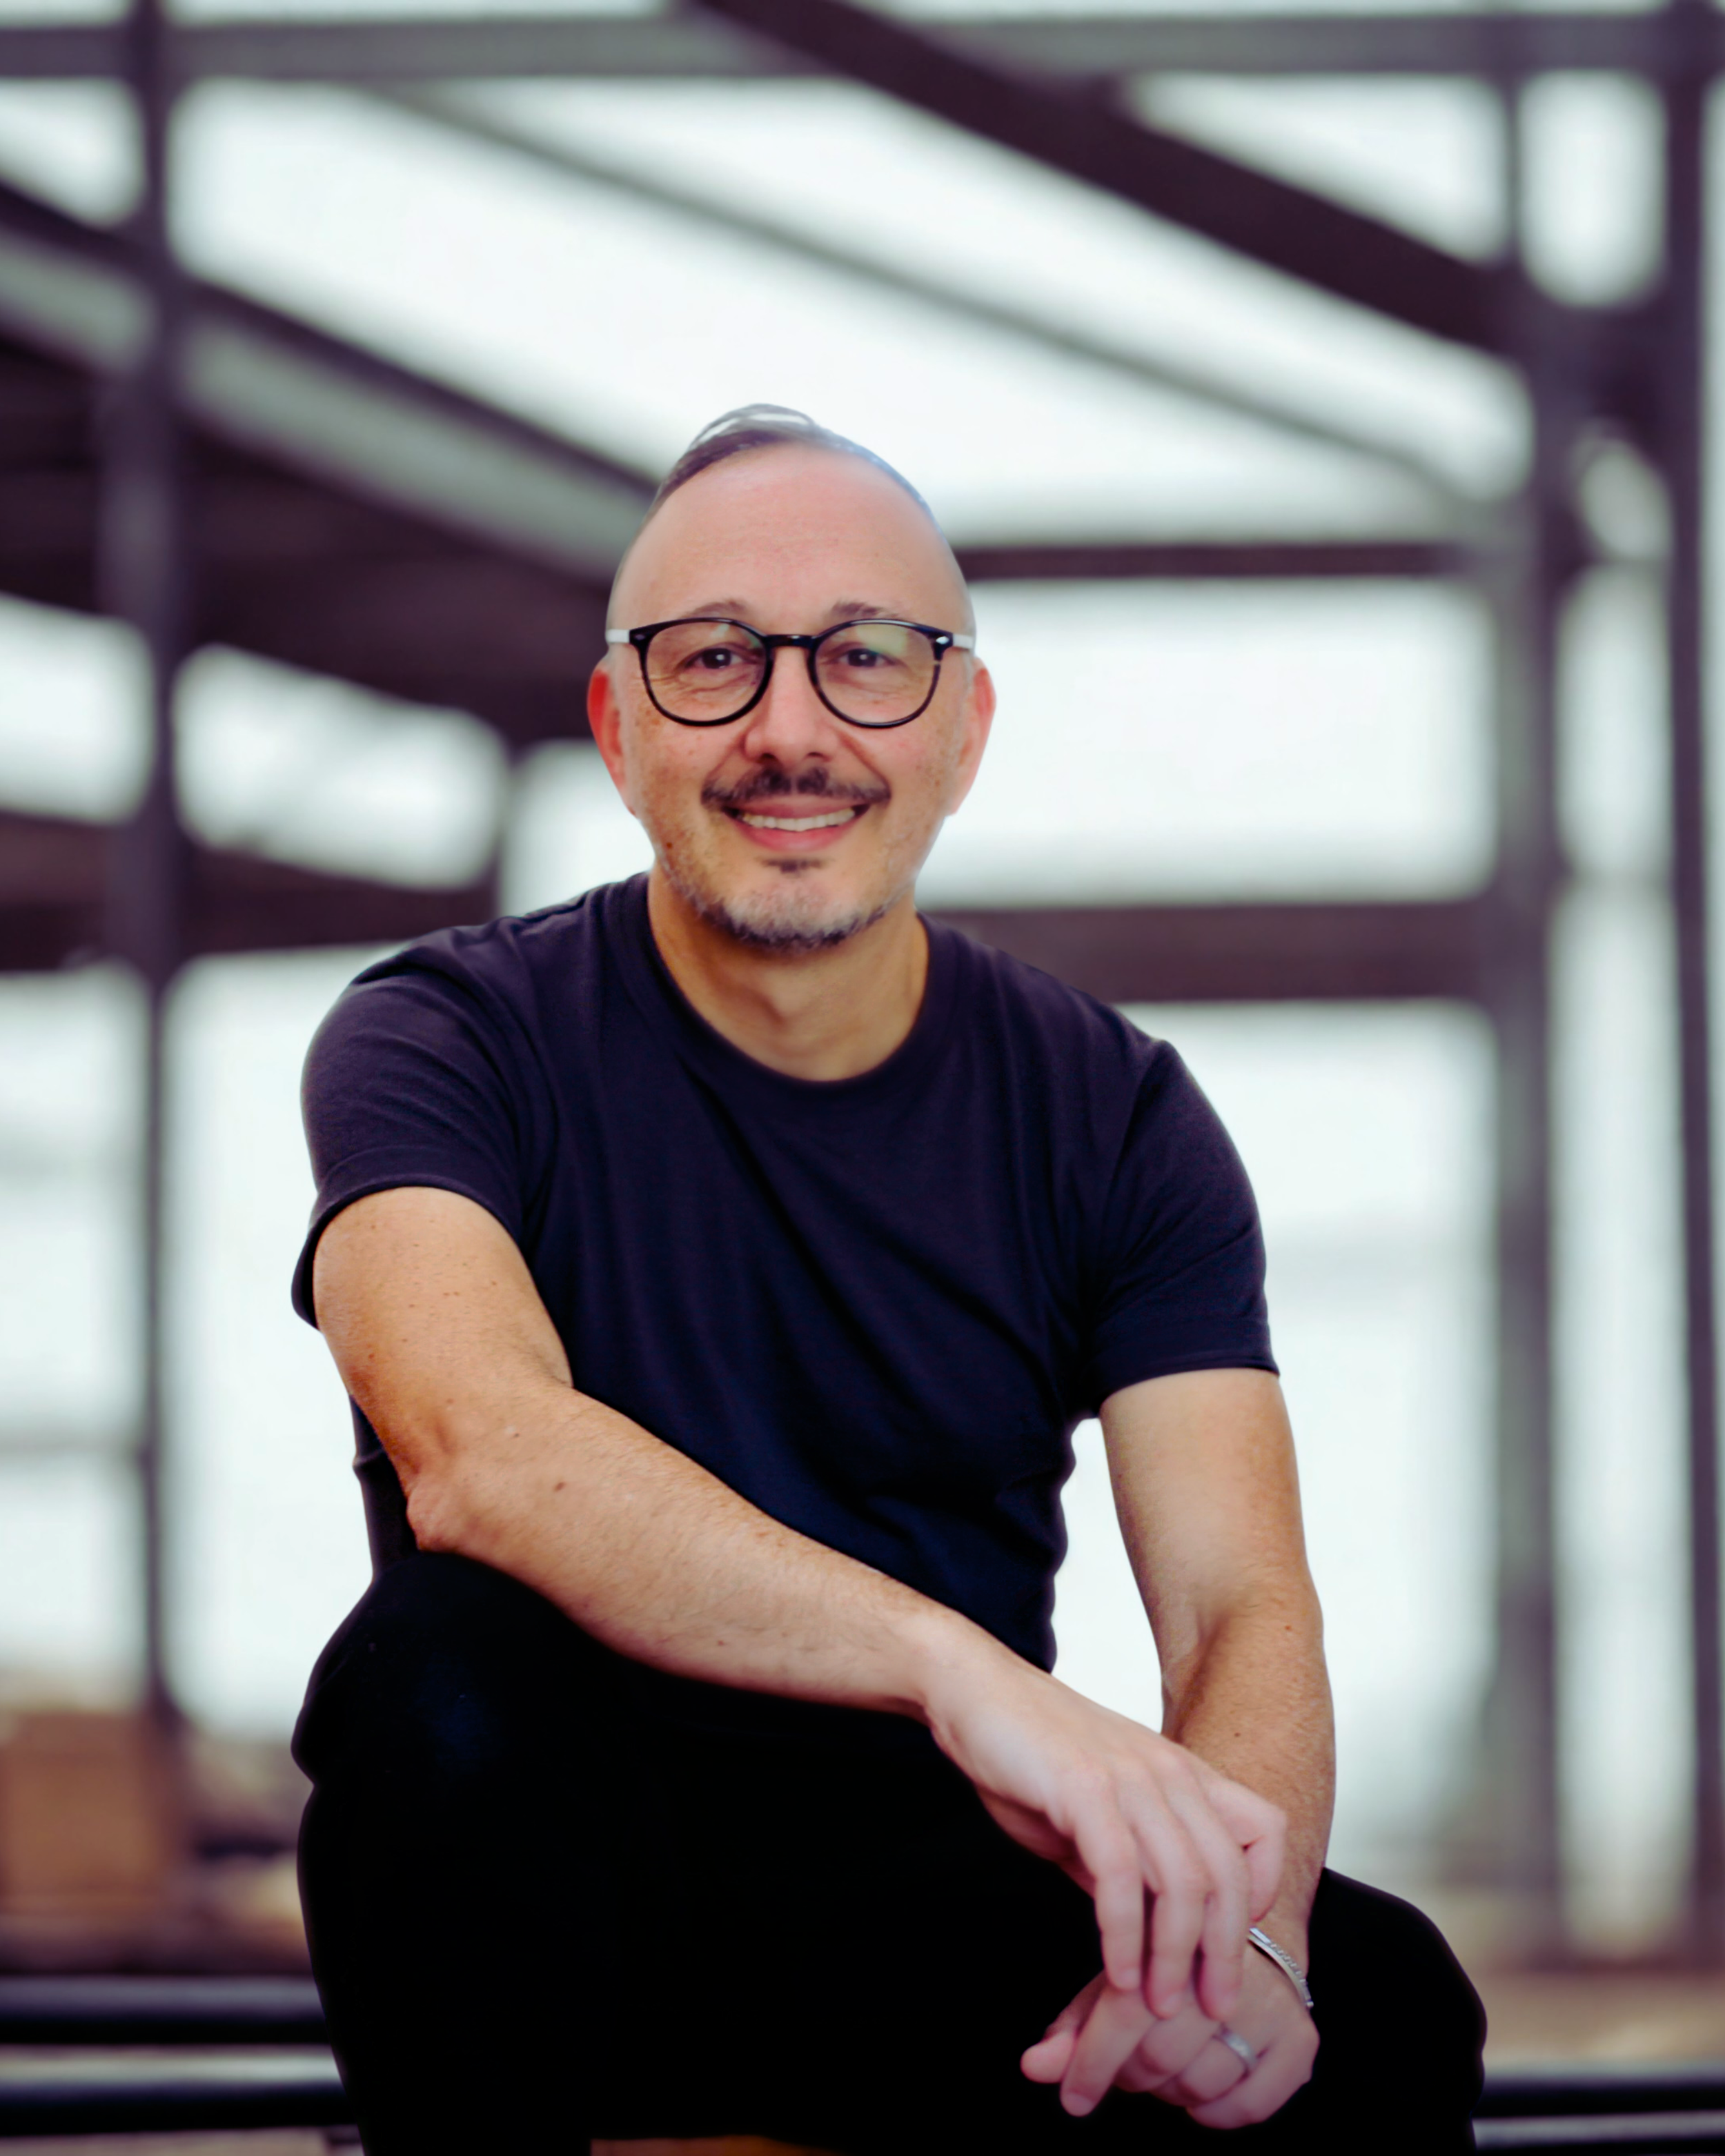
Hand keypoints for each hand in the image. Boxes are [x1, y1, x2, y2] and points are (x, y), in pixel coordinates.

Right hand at [922, 1645, 1283, 2017]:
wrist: (975, 1691)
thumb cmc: (1031, 1753)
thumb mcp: (1100, 1809)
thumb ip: (1132, 1861)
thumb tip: (1149, 1927)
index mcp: (1181, 1773)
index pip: (1264, 1832)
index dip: (1261, 1894)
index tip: (1230, 1946)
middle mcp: (1168, 1772)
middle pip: (1227, 1873)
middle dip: (1223, 1952)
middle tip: (1211, 2008)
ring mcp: (1128, 1777)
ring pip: (1181, 1881)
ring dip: (1173, 1957)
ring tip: (1156, 2005)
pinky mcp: (1084, 1788)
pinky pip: (1122, 1876)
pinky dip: (1125, 1937)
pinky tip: (1118, 1974)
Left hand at [1020, 1942, 1318, 2126]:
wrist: (1250, 1936)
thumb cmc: (1170, 1966)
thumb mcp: (1118, 1982)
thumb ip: (1075, 2027)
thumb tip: (1033, 2067)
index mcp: (1175, 1940)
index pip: (1128, 2011)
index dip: (1093, 2061)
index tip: (1073, 2097)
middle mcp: (1227, 1969)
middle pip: (1159, 2057)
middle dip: (1132, 2074)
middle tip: (1130, 2065)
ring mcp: (1271, 2004)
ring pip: (1200, 2086)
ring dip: (1172, 2092)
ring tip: (1170, 2065)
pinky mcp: (1300, 2040)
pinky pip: (1248, 2106)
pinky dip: (1218, 2112)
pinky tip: (1207, 2089)